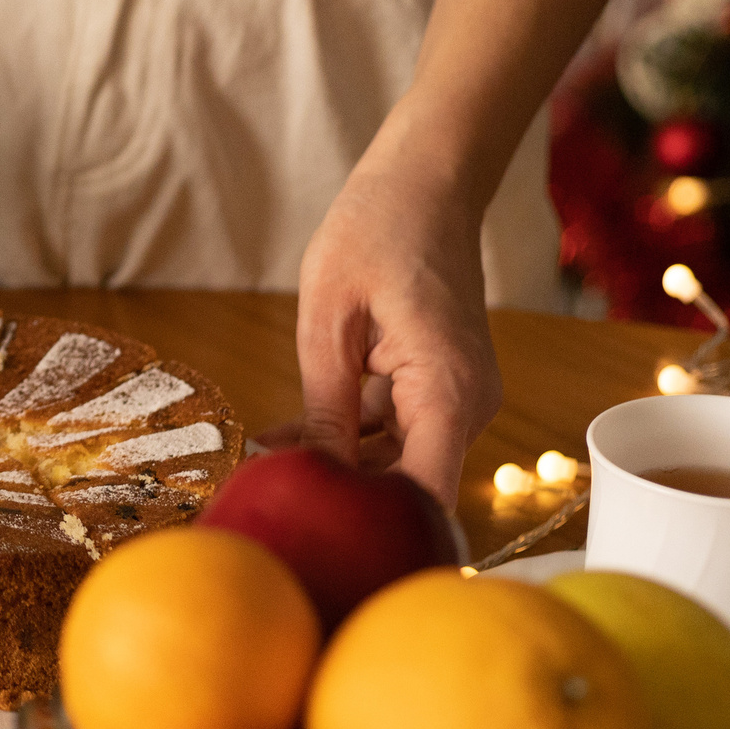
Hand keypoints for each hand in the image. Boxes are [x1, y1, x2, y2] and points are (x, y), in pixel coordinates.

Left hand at [294, 158, 502, 506]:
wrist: (425, 184)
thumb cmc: (376, 232)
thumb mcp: (328, 321)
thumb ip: (325, 408)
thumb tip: (311, 479)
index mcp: (446, 392)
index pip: (424, 496)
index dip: (377, 530)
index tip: (323, 544)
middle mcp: (465, 405)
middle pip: (407, 484)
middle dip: (343, 498)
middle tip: (267, 499)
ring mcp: (457, 398)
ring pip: (397, 459)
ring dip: (337, 465)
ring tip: (264, 460)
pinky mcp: (441, 388)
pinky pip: (396, 428)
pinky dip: (349, 436)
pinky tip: (289, 436)